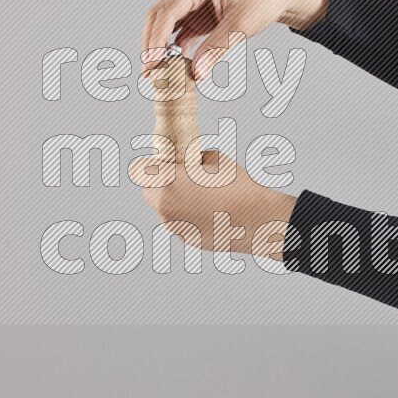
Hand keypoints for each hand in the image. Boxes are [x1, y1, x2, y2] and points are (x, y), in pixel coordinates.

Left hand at [135, 151, 296, 259]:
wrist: (259, 219)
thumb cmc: (238, 186)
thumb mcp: (213, 158)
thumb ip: (192, 158)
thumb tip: (187, 161)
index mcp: (166, 183)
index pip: (139, 170)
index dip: (151, 164)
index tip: (164, 163)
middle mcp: (164, 208)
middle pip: (148, 191)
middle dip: (161, 183)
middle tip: (182, 177)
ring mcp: (174, 227)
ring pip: (164, 209)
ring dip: (174, 200)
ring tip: (203, 194)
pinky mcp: (187, 239)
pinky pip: (179, 223)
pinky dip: (188, 215)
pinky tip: (211, 210)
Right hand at [141, 0, 329, 80]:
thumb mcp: (241, 26)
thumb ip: (216, 49)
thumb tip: (196, 73)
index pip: (166, 12)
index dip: (154, 39)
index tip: (151, 63)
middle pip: (159, 17)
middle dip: (151, 45)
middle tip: (148, 73)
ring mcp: (193, 2)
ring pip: (166, 25)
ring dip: (160, 48)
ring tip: (156, 73)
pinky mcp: (200, 15)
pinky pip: (180, 33)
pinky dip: (175, 49)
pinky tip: (174, 67)